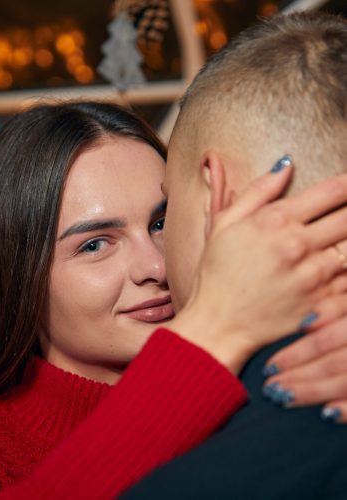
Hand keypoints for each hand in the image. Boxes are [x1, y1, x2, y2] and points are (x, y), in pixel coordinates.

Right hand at [168, 158, 346, 373]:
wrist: (218, 324)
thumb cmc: (216, 274)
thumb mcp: (224, 226)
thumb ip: (257, 193)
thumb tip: (286, 165)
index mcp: (274, 222)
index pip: (331, 192)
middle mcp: (298, 245)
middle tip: (344, 214)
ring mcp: (313, 276)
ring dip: (345, 244)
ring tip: (334, 242)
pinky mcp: (322, 303)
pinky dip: (346, 272)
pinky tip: (336, 269)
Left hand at [262, 299, 346, 422]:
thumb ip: (337, 308)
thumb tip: (306, 324)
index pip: (326, 340)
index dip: (295, 354)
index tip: (269, 367)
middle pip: (335, 362)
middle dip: (298, 376)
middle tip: (270, 388)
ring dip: (314, 391)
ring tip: (285, 398)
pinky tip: (328, 414)